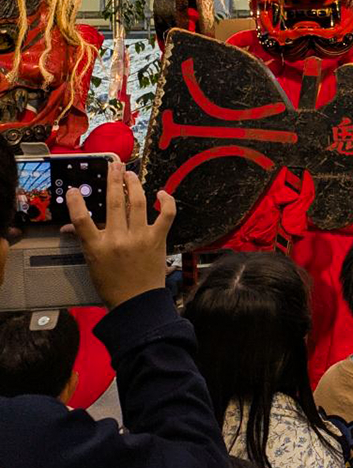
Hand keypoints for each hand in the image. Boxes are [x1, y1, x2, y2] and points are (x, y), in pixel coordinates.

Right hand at [65, 162, 175, 308]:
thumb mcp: (92, 263)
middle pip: (114, 202)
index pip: (82, 219)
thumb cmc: (112, 284)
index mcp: (97, 247)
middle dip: (114, 179)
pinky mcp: (158, 239)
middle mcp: (118, 239)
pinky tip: (162, 193)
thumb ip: (85, 240)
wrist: (137, 302)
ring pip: (138, 202)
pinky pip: (166, 215)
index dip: (76, 201)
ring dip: (134, 184)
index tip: (74, 190)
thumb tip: (71, 226)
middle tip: (114, 165)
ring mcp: (140, 238)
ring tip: (130, 174)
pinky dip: (166, 202)